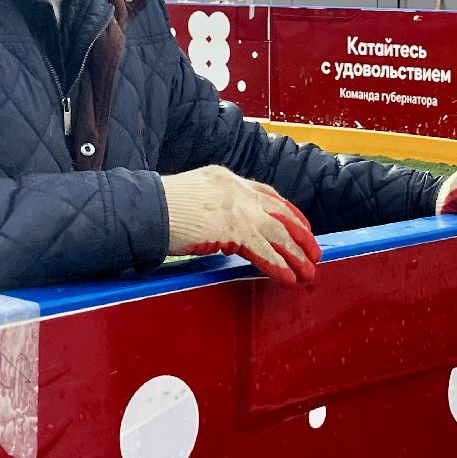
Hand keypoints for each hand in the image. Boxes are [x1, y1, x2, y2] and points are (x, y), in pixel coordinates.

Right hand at [160, 165, 320, 284]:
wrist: (142, 208)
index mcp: (226, 179)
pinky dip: (279, 266)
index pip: (267, 193)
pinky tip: (290, 278)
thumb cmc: (155, 207)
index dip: (287, 211)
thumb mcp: (190, 197)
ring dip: (297, 255)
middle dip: (301, 234)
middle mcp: (236, 190)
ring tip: (309, 272)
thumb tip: (217, 227)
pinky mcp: (233, 229)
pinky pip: (264, 251)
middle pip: (280, 213)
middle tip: (315, 251)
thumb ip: (210, 208)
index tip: (300, 224)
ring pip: (279, 233)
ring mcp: (237, 208)